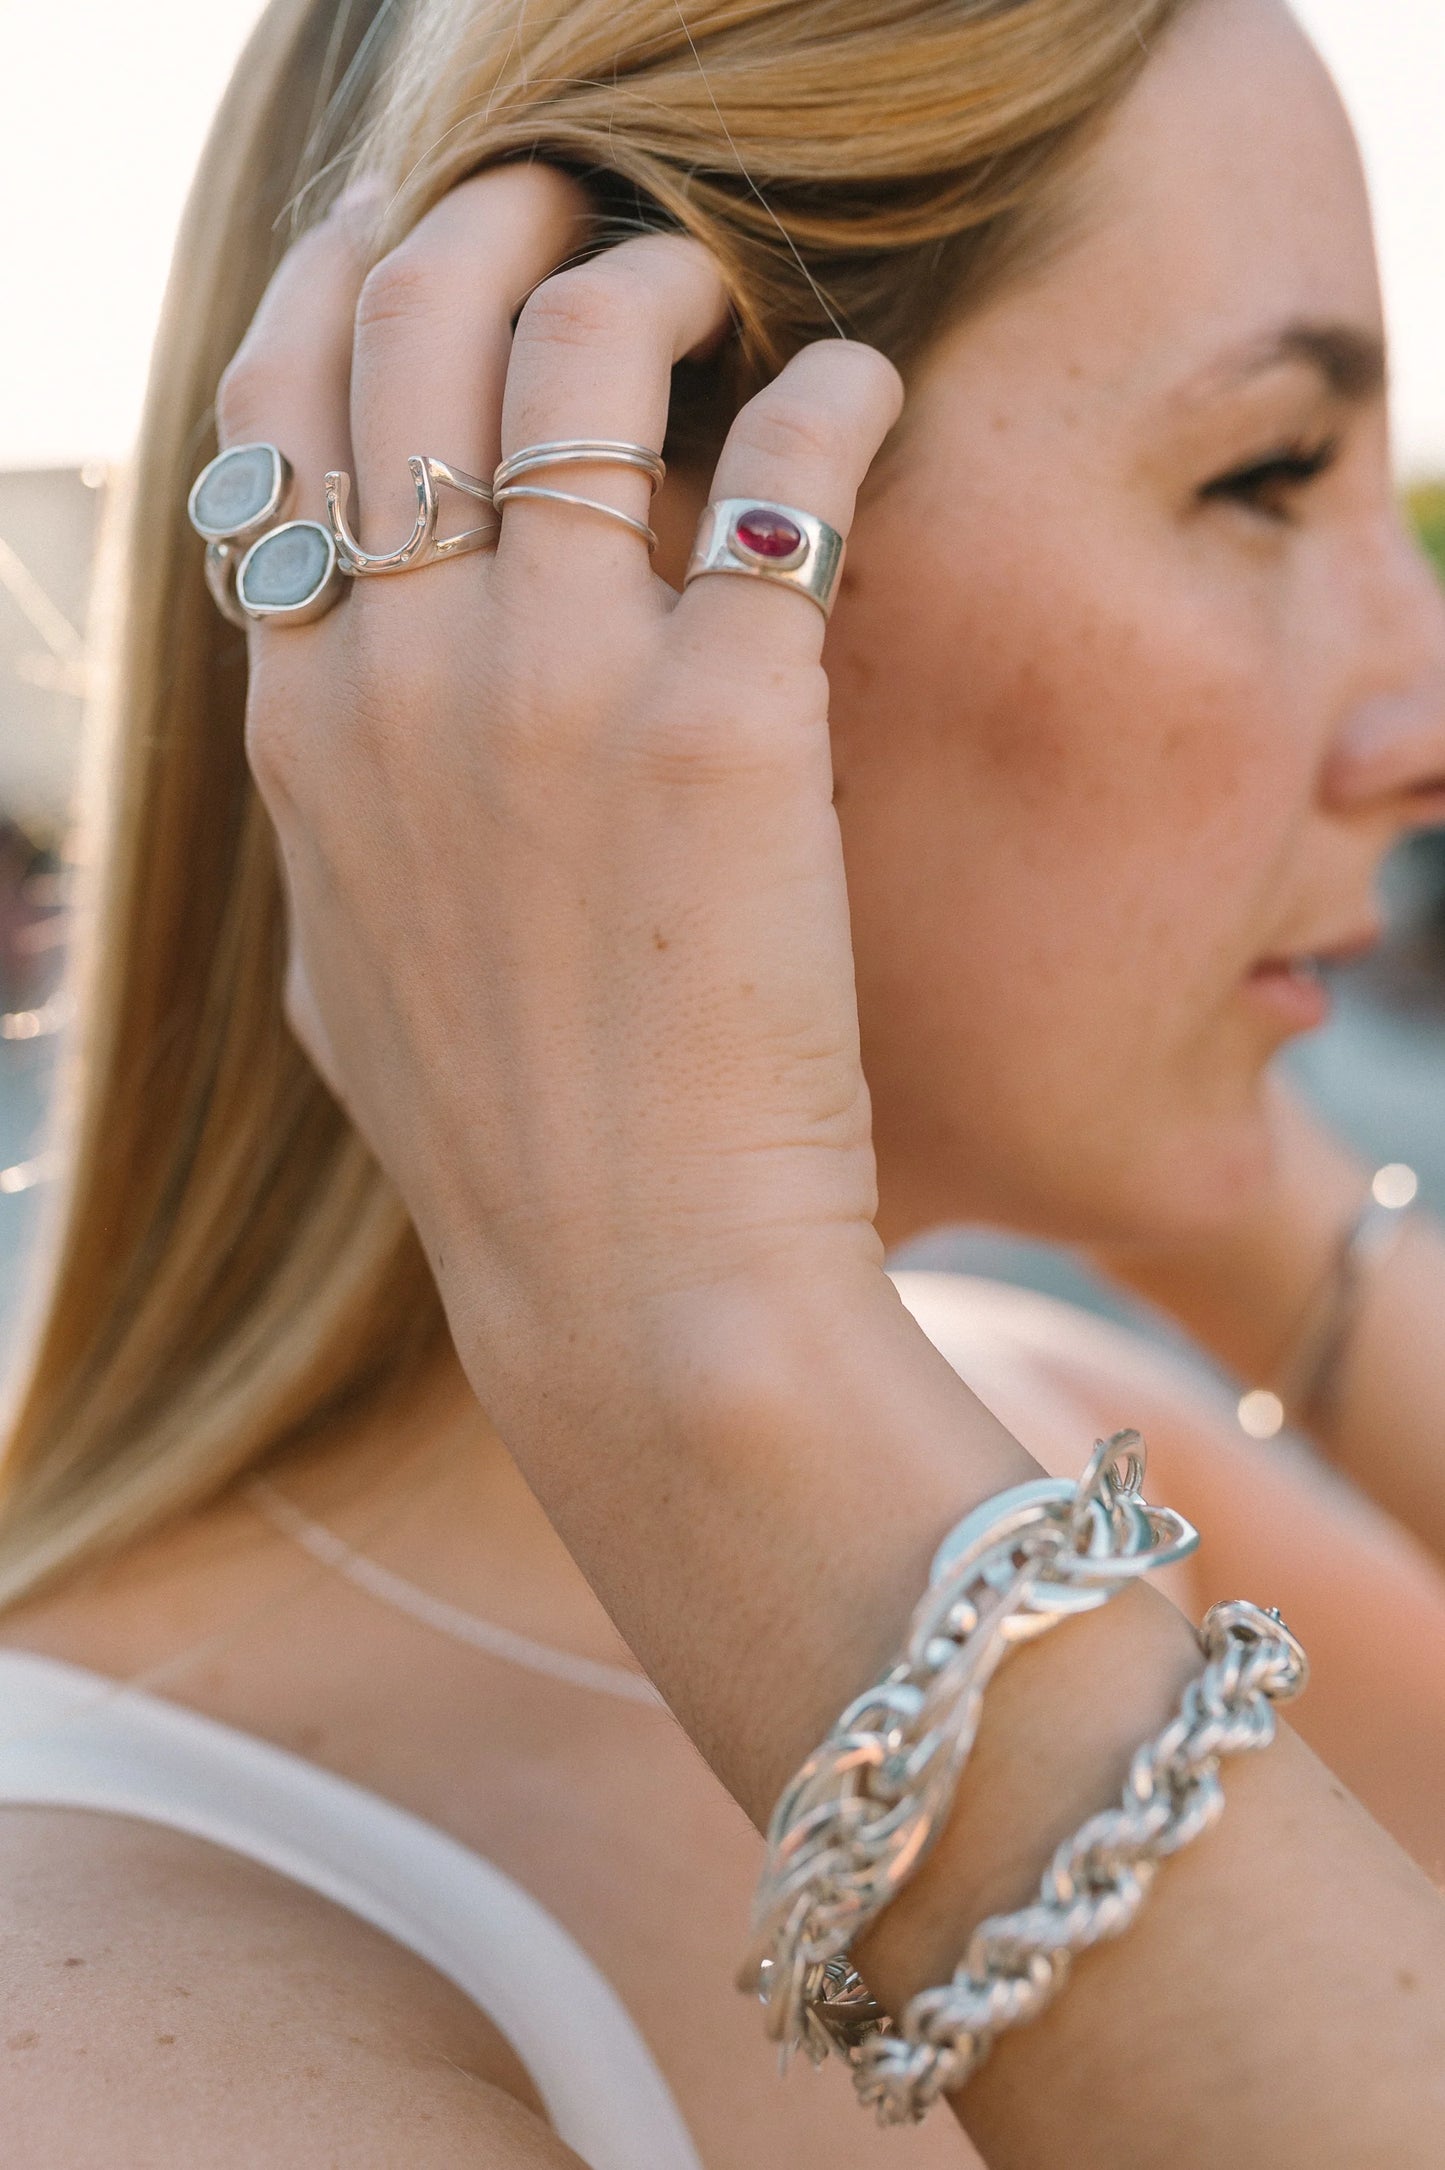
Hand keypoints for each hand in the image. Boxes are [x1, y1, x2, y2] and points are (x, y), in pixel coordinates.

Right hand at [220, 165, 902, 1386]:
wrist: (633, 1285)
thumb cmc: (501, 1151)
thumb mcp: (347, 976)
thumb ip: (332, 821)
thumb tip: (328, 726)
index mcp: (300, 728)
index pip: (275, 423)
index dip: (340, 292)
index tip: (404, 235)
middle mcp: (399, 675)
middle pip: (409, 333)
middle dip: (491, 219)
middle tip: (581, 207)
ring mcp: (554, 690)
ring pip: (579, 354)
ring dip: (654, 272)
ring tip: (723, 283)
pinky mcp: (725, 725)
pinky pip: (782, 470)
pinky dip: (834, 397)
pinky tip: (866, 394)